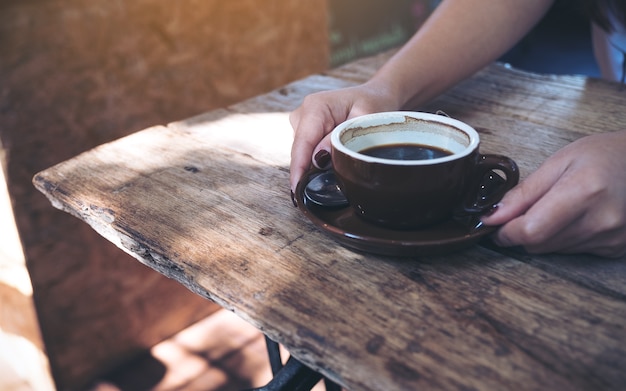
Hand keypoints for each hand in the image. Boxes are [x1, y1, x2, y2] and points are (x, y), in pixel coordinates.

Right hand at [289, 81, 400, 191]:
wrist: (374, 97)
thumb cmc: (373, 104)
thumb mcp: (364, 120)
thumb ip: (340, 139)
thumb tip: (318, 159)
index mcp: (316, 107)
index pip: (302, 142)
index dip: (299, 167)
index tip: (297, 187)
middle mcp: (303, 113)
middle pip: (300, 151)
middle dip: (310, 170)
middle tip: (334, 182)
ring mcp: (301, 122)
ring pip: (303, 154)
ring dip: (317, 164)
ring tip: (342, 161)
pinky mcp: (304, 131)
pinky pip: (307, 152)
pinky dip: (318, 161)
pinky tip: (334, 160)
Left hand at [481, 130, 625, 257]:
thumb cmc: (602, 155)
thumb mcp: (557, 162)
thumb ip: (523, 193)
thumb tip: (493, 216)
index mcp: (584, 192)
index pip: (531, 230)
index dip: (506, 232)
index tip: (494, 224)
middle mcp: (601, 220)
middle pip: (539, 244)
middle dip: (522, 231)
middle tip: (524, 210)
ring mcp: (611, 237)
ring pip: (553, 250)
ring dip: (543, 235)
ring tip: (556, 207)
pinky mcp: (615, 248)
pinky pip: (572, 251)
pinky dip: (562, 238)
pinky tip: (574, 217)